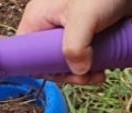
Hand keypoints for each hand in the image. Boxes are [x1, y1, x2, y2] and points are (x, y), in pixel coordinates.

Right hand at [16, 0, 131, 83]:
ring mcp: (68, 31)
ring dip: (84, 73)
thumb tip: (78, 71)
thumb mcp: (85, 17)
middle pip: (49, 63)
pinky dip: (93, 65)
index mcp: (38, 19)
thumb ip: (76, 46)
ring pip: (68, 62)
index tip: (63, 74)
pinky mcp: (85, 35)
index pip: (27, 54)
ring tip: (99, 73)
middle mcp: (50, 27)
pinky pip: (83, 57)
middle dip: (69, 74)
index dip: (42, 69)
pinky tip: (105, 65)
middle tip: (87, 76)